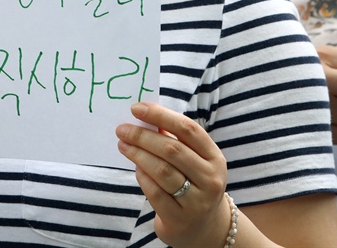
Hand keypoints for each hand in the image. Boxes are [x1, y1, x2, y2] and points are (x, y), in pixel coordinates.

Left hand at [116, 102, 229, 247]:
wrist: (204, 228)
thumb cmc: (193, 183)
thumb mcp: (193, 161)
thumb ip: (174, 139)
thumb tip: (145, 115)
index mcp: (214, 157)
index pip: (188, 129)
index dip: (161, 115)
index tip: (137, 108)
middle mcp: (210, 179)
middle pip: (172, 149)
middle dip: (143, 136)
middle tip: (122, 129)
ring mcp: (197, 201)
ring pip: (162, 171)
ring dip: (138, 154)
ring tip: (123, 144)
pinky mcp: (179, 219)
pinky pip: (155, 192)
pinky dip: (142, 176)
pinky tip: (135, 167)